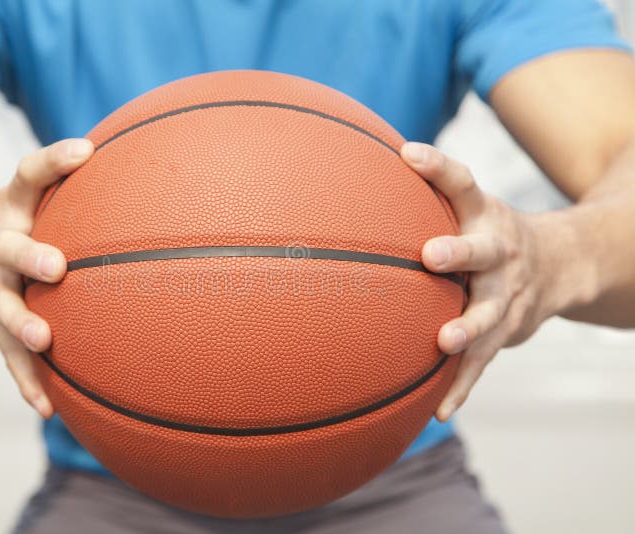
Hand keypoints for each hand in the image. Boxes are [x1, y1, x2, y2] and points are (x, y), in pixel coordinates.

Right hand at [0, 138, 93, 416]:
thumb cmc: (8, 224)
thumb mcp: (26, 199)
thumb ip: (72, 192)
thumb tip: (149, 173)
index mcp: (11, 205)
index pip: (29, 174)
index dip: (54, 161)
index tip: (84, 150)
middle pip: (7, 245)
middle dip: (29, 256)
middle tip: (55, 267)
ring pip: (1, 305)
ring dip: (20, 323)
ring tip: (42, 340)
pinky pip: (4, 354)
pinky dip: (24, 379)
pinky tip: (46, 406)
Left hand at [401, 142, 568, 420]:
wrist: (558, 266)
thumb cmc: (485, 234)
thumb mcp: (467, 208)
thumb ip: (421, 198)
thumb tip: (343, 180)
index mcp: (482, 215)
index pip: (462, 182)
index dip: (438, 167)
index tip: (409, 154)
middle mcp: (499, 251)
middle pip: (483, 250)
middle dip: (459, 253)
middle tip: (432, 256)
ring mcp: (506, 294)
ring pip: (489, 313)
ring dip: (468, 327)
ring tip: (444, 341)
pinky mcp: (505, 332)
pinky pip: (483, 362)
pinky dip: (462, 386)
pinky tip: (440, 410)